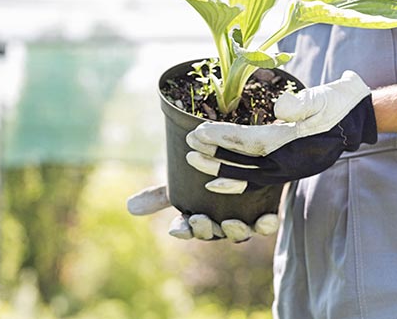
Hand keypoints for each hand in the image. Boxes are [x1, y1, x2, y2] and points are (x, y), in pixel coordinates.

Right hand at [126, 184, 279, 241]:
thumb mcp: (183, 181)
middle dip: (205, 230)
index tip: (177, 227)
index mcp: (200, 217)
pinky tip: (265, 218)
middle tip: (200, 219)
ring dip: (233, 231)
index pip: (188, 228)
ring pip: (239, 233)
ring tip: (229, 222)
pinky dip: (266, 224)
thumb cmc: (211, 176)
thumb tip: (128, 207)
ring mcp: (245, 219)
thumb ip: (160, 194)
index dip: (183, 230)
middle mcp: (221, 222)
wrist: (246, 163)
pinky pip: (268, 224)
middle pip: (213, 232)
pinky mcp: (266, 211)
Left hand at [185, 71, 376, 193]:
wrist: (359, 116)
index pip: (250, 143)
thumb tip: (280, 108)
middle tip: (187, 149)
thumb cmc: (338, 102)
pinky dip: (236, 182)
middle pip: (243, 164)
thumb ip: (303, 103)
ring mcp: (290, 169)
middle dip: (214, 157)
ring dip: (220, 169)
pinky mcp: (288, 169)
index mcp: (295, 144)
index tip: (197, 132)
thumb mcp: (324, 96)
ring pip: (248, 176)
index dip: (222, 138)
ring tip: (194, 162)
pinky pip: (257, 180)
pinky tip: (218, 179)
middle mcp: (290, 163)